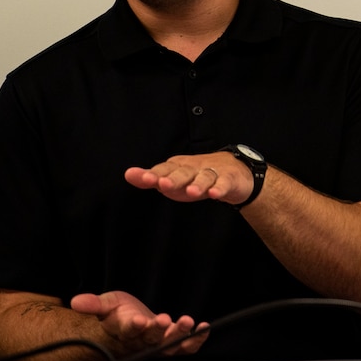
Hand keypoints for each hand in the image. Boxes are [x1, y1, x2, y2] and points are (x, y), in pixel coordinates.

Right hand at [70, 290, 207, 355]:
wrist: (127, 322)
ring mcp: (157, 343)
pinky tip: (203, 329)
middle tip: (164, 319)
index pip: (128, 331)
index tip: (138, 320)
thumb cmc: (116, 314)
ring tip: (187, 322)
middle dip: (158, 330)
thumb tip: (76, 301)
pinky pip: (184, 347)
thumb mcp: (105, 304)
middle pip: (150, 338)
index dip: (133, 327)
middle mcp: (141, 341)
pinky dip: (195, 340)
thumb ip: (94, 304)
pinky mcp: (169, 342)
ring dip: (180, 334)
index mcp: (124, 332)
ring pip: (168, 344)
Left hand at [125, 151, 251, 204]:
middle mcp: (194, 167)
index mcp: (179, 167)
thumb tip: (128, 174)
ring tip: (191, 192)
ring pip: (205, 177)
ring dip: (198, 184)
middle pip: (184, 172)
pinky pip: (224, 183)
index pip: (165, 169)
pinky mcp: (228, 179)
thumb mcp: (173, 179)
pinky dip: (220, 187)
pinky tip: (214, 194)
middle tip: (164, 184)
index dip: (155, 174)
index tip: (145, 178)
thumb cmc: (196, 177)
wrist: (233, 171)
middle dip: (174, 178)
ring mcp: (212, 172)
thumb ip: (151, 178)